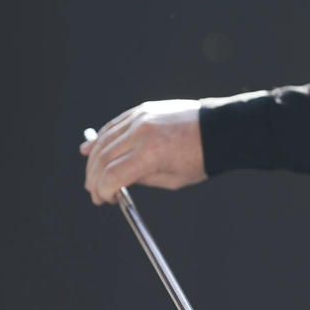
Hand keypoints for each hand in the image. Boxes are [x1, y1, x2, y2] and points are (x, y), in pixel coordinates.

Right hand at [80, 99, 206, 204]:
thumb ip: (142, 180)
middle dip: (94, 179)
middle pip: (103, 159)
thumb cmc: (200, 157)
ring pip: (104, 140)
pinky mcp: (142, 110)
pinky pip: (114, 125)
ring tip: (92, 175)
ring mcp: (140, 118)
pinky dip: (100, 138)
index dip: (103, 191)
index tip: (104, 199)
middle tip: (95, 192)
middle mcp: (141, 133)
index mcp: (151, 154)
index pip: (112, 176)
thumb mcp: (173, 180)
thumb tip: (119, 181)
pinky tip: (91, 149)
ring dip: (93, 160)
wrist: (218, 129)